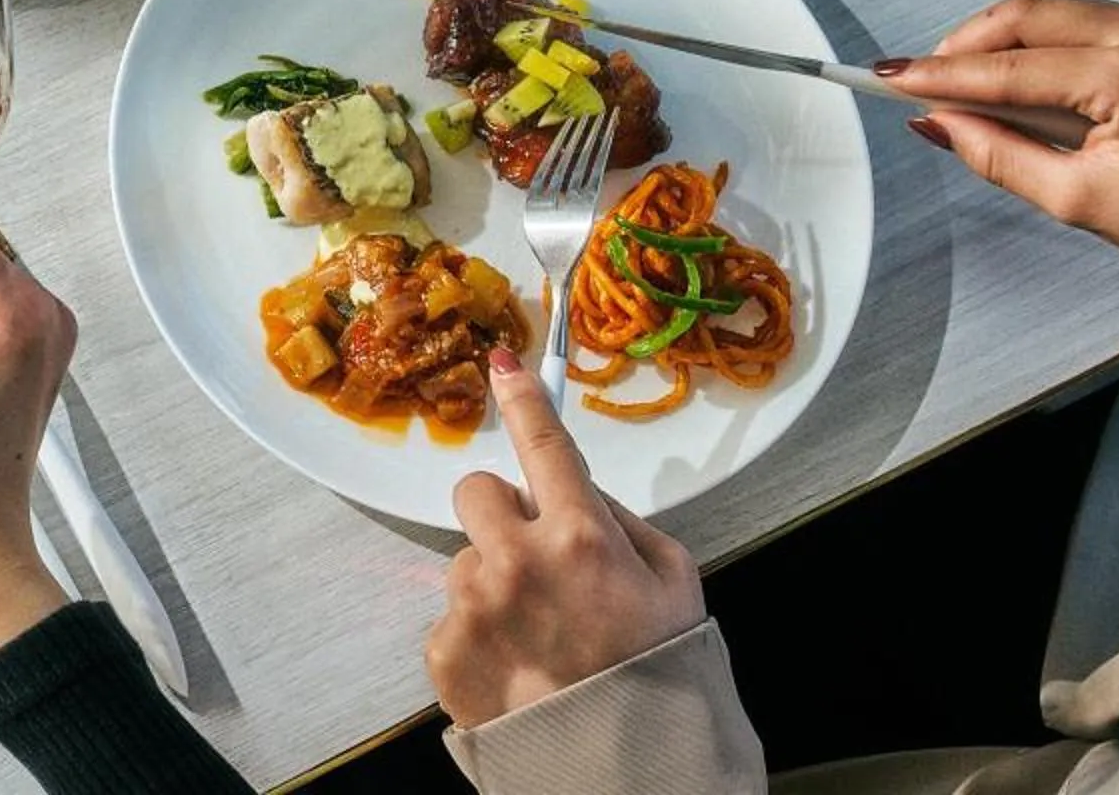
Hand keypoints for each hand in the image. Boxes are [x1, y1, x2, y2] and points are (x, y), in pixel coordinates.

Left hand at [425, 346, 706, 728]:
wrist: (624, 769)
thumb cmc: (659, 674)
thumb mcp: (675, 585)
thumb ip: (624, 523)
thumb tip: (580, 491)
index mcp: (580, 536)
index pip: (543, 445)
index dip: (522, 399)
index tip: (501, 364)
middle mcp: (516, 560)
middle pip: (477, 492)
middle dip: (503, 516)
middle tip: (538, 559)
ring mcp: (473, 605)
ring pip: (465, 559)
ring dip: (494, 583)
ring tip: (538, 634)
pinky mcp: (443, 648)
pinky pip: (452, 615)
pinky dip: (478, 634)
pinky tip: (517, 664)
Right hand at [882, 0, 1118, 259]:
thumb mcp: (1084, 202)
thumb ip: (1001, 158)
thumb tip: (942, 124)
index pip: (1007, 70)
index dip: (939, 75)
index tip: (891, 78)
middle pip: (1025, 15)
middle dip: (964, 44)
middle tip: (922, 79)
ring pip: (1051, 10)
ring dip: (1000, 41)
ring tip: (970, 87)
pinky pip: (1082, 18)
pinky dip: (1039, 42)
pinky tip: (1022, 80)